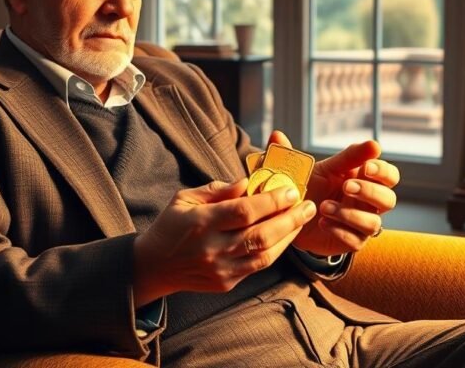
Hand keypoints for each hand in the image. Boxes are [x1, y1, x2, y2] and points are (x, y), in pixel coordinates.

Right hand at [132, 178, 316, 305]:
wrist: (155, 266)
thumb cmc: (172, 225)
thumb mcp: (186, 198)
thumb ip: (218, 190)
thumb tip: (250, 182)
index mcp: (201, 223)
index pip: (244, 211)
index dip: (271, 200)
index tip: (291, 189)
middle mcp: (213, 248)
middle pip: (261, 234)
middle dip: (290, 218)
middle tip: (308, 204)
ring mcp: (221, 269)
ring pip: (265, 254)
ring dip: (288, 235)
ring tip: (303, 218)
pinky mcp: (227, 283)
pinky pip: (258, 266)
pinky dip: (276, 250)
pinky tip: (286, 235)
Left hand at [268, 131, 399, 256]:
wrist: (294, 219)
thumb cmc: (308, 188)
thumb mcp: (303, 170)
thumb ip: (293, 153)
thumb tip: (276, 134)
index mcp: (364, 179)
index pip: (389, 175)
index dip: (383, 171)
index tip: (365, 167)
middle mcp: (368, 202)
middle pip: (388, 199)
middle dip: (369, 192)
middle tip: (346, 186)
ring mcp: (362, 223)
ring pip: (373, 223)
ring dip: (350, 214)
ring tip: (324, 207)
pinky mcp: (352, 242)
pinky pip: (356, 240)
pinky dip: (340, 230)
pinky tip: (322, 222)